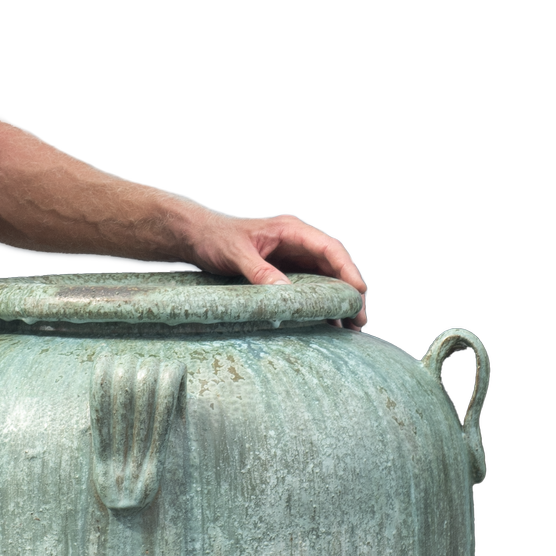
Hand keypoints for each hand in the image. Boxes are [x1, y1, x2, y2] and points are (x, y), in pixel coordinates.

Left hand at [176, 206, 366, 313]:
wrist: (198, 239)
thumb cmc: (215, 237)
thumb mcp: (236, 253)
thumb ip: (259, 271)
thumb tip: (282, 291)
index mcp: (290, 231)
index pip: (328, 248)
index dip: (347, 268)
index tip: (357, 290)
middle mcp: (295, 243)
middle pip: (333, 266)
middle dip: (348, 291)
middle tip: (358, 317)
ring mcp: (291, 258)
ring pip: (324, 279)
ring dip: (337, 300)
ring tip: (349, 325)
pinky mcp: (283, 272)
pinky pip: (308, 288)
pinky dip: (319, 303)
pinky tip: (326, 322)